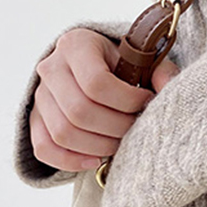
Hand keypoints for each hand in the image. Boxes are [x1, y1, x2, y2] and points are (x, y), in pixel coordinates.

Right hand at [29, 27, 179, 172]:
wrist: (92, 68)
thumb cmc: (121, 64)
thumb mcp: (141, 59)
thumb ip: (159, 71)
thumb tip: (171, 87)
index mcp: (76, 44)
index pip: (96, 82)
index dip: (126, 101)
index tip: (146, 103)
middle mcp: (51, 67)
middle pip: (79, 111)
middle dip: (115, 128)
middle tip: (136, 129)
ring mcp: (40, 95)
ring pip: (63, 132)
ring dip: (98, 146)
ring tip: (121, 143)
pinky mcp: (35, 119)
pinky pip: (45, 148)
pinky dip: (70, 161)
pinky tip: (96, 160)